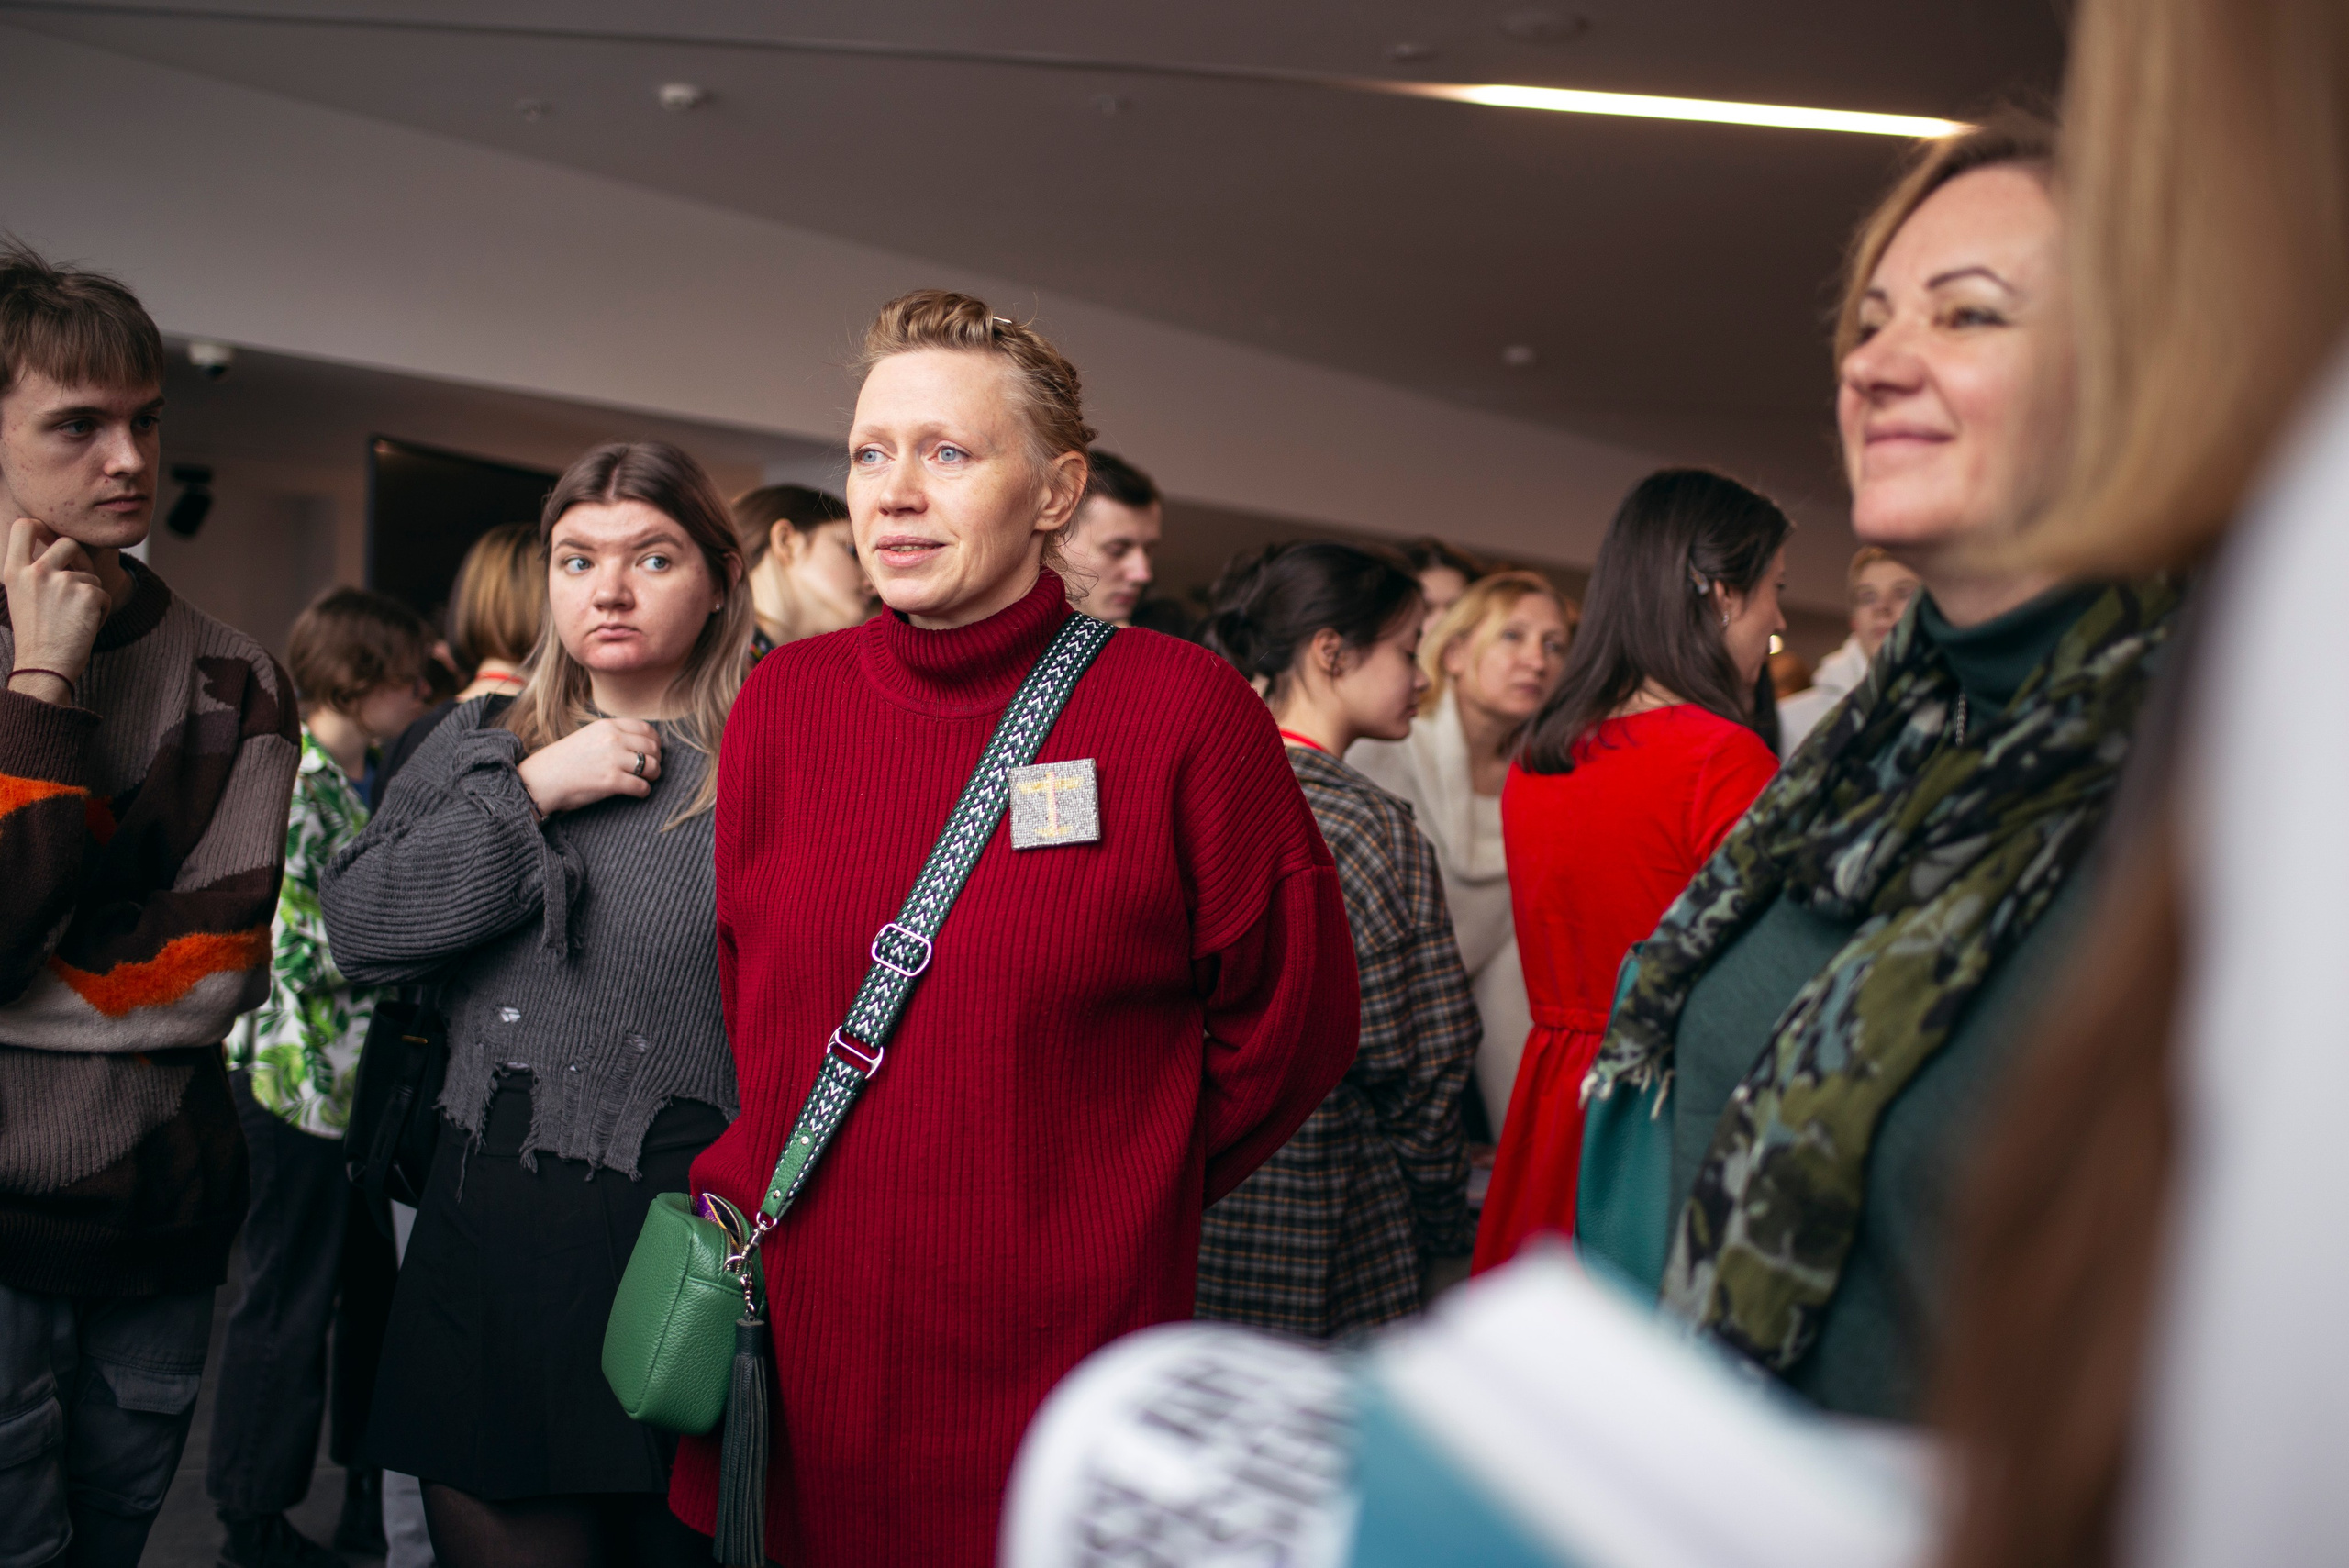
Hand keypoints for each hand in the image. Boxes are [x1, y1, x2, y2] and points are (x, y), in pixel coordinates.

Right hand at [4, 518, 108, 702]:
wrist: (45, 667)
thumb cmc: (35, 635)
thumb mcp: (22, 596)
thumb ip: (34, 571)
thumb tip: (60, 547)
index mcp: (14, 571)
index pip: (24, 526)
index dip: (41, 525)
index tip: (48, 532)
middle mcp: (36, 571)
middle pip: (69, 543)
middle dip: (80, 560)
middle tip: (77, 581)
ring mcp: (63, 581)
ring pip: (90, 574)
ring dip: (89, 593)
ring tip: (74, 618)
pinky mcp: (87, 593)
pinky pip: (104, 594)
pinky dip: (101, 610)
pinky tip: (85, 626)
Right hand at [516, 718, 662, 815]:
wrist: (541, 779)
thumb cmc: (565, 760)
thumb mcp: (590, 736)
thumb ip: (613, 735)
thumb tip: (643, 743)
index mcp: (608, 726)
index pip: (646, 729)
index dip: (655, 742)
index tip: (653, 751)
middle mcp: (613, 739)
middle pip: (652, 747)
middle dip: (656, 760)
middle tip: (652, 769)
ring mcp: (613, 759)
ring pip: (652, 766)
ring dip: (653, 775)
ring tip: (646, 780)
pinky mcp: (611, 781)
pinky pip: (642, 786)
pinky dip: (644, 791)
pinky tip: (638, 792)